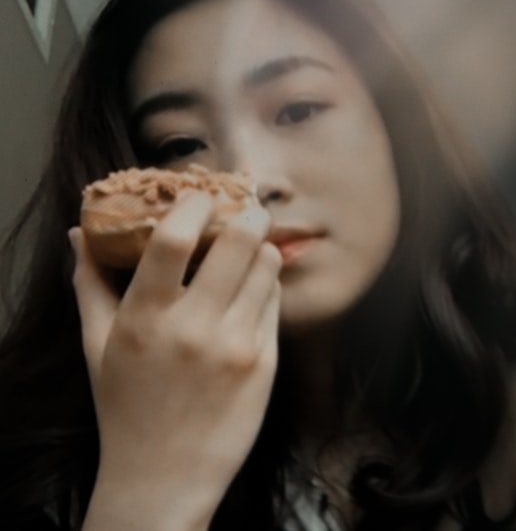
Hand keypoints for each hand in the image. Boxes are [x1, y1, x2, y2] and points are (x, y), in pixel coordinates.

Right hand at [70, 192, 281, 528]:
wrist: (165, 475)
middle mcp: (194, 327)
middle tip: (242, 210)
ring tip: (246, 252)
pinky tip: (250, 292)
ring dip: (260, 249)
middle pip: (240, 240)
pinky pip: (276, 302)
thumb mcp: (97, 346)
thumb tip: (82, 232)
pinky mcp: (265, 362)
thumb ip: (90, 283)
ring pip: (267, 266)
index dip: (193, 204)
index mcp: (145, 318)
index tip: (198, 196)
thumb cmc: (126, 407)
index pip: (174, 238)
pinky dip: (267, 286)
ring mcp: (236, 345)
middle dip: (247, 214)